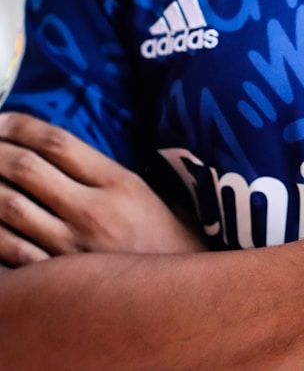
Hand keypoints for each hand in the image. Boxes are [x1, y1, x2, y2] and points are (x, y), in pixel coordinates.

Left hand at [0, 112, 205, 267]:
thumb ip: (96, 170)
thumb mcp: (138, 190)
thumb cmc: (158, 234)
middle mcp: (94, 212)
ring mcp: (72, 249)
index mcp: (119, 184)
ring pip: (9, 207)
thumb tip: (44, 148)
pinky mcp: (59, 280)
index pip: (59, 143)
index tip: (0, 119)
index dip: (20, 126)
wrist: (177, 291)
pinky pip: (7, 250)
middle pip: (26, 169)